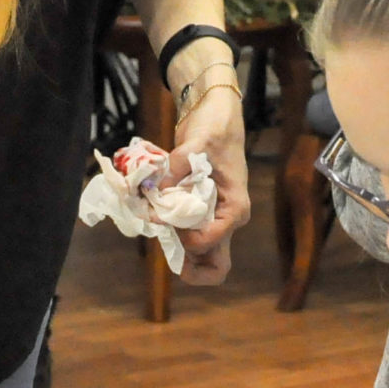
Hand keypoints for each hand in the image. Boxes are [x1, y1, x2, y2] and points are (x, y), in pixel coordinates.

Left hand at [167, 80, 250, 283]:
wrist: (217, 121)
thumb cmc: (214, 132)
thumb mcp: (195, 146)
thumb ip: (175, 170)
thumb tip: (154, 193)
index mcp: (234, 208)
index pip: (211, 241)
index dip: (185, 237)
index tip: (166, 218)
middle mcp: (227, 220)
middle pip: (216, 266)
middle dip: (190, 266)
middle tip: (168, 249)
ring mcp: (214, 221)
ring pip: (202, 258)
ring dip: (179, 254)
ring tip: (159, 229)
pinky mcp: (201, 216)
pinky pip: (189, 240)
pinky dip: (173, 237)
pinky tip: (158, 217)